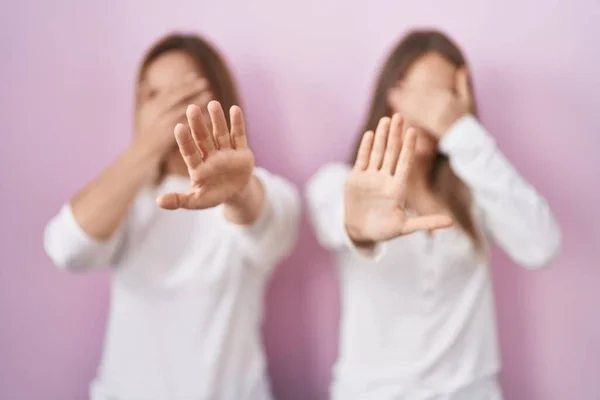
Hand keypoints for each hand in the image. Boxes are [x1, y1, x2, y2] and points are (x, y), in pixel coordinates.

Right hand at [132, 76, 210, 160]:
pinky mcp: (162, 142)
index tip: (194, 76)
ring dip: (193, 102)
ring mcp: (157, 128)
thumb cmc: (142, 142)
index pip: (168, 93)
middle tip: (204, 82)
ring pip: (177, 111)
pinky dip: (192, 122)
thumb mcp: (143, 119)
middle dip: (188, 89)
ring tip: (209, 94)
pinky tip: (206, 119)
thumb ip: (146, 99)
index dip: (181, 84)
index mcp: (150, 109)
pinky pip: (179, 129)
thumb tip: (148, 83)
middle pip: (173, 98)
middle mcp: (153, 116)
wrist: (133, 165)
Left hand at [156, 101, 254, 209]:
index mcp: (198, 166)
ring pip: (220, 133)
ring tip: (212, 104)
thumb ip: (179, 200)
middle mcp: (210, 155)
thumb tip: (159, 202)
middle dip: (198, 124)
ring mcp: (226, 152)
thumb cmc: (213, 196)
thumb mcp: (196, 201)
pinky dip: (237, 123)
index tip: (178, 127)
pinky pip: (239, 136)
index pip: (189, 151)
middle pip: (203, 138)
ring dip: (217, 119)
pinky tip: (234, 109)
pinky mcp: (241, 152)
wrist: (236, 194)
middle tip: (191, 108)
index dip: (185, 140)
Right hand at [344, 114, 453, 242]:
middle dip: (395, 135)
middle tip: (400, 116)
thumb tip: (451, 223)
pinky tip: (370, 134)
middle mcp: (385, 179)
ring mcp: (371, 177)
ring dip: (381, 137)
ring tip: (386, 120)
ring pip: (377, 153)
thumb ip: (427, 222)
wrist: (361, 233)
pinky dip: (365, 148)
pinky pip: (362, 160)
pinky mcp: (356, 179)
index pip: (405, 163)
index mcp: (398, 187)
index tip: (414, 131)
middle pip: (391, 153)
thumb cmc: (385, 231)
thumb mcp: (406, 227)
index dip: (409, 148)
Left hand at [387, 68, 470, 137]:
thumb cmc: (465, 119)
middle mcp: (441, 105)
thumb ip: (463, 83)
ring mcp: (437, 115)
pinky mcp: (433, 125)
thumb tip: (463, 67)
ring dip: (403, 100)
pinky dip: (407, 112)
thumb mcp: (466, 100)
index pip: (427, 89)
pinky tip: (397, 110)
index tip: (401, 83)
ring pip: (417, 105)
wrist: (466, 137)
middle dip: (405, 92)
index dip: (413, 86)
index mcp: (447, 98)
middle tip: (393, 88)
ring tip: (391, 96)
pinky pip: (417, 117)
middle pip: (419, 96)